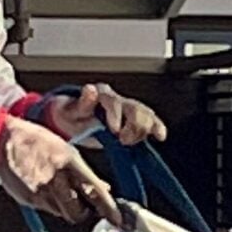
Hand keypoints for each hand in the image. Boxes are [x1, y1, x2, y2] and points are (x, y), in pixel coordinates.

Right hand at [0, 116, 121, 225]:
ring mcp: (39, 192)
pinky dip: (50, 203)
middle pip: (77, 212)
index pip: (94, 191)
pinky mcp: (27, 199)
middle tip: (84, 205)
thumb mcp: (66, 150)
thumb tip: (104, 188)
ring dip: (66, 208)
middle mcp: (55, 180)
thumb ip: (85, 172)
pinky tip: (45, 188)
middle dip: (83, 212)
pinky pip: (46, 209)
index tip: (117, 219)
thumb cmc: (36, 141)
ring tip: (60, 192)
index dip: (108, 208)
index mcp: (68, 163)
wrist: (2, 140)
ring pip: (61, 213)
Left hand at [50, 83, 166, 145]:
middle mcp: (119, 99)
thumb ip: (82, 102)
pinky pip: (152, 121)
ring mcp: (130, 108)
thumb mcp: (71, 111)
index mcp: (103, 94)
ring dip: (143, 130)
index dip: (116, 115)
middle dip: (132, 126)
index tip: (114, 130)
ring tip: (131, 143)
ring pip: (146, 114)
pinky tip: (160, 136)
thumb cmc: (73, 116)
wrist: (76, 120)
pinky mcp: (137, 120)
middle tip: (123, 140)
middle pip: (135, 108)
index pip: (114, 101)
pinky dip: (158, 128)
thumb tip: (90, 89)